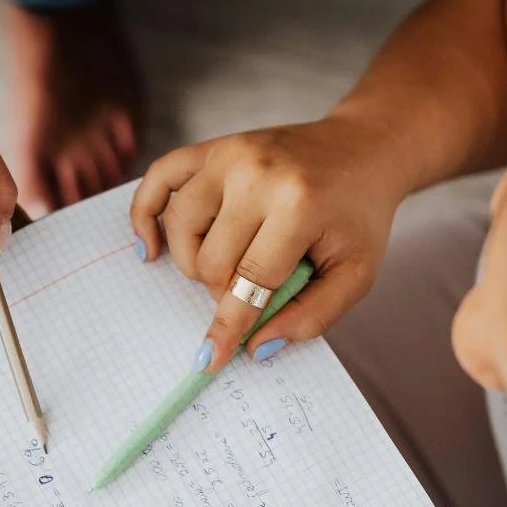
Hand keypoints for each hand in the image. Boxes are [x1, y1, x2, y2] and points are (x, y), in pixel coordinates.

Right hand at [130, 113, 406, 370]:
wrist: (362, 150)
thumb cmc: (357, 215)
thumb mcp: (356, 273)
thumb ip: (312, 315)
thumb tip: (257, 347)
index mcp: (298, 204)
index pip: (251, 280)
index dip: (229, 326)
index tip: (208, 360)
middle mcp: (256, 174)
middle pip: (210, 260)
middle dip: (226, 288)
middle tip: (256, 283)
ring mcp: (229, 154)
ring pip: (179, 228)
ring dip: (194, 261)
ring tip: (226, 264)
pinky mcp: (212, 146)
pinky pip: (159, 178)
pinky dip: (144, 214)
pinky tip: (151, 245)